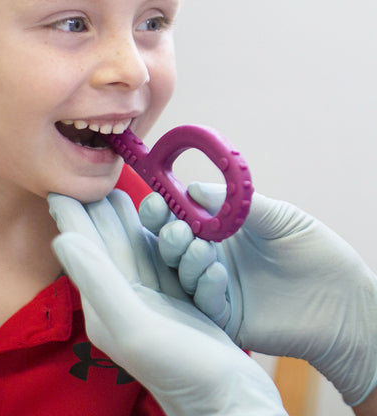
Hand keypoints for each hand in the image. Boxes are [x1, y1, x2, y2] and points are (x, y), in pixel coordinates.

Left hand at [48, 190, 285, 415]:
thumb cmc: (179, 370)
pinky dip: (153, 232)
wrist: (227, 401)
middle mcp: (122, 296)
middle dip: (96, 208)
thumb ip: (97, 280)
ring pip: (132, 244)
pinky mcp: (175, 298)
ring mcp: (148, 296)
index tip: (56, 185)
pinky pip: (159, 255)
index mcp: (104, 301)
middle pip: (106, 241)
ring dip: (123, 216)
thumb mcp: (133, 326)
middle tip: (84, 176)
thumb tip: (62, 238)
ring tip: (113, 188)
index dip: (70, 215)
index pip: (83, 248)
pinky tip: (152, 216)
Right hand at [140, 183, 376, 406]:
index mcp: (218, 229)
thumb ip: (235, 203)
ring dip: (185, 258)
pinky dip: (203, 286)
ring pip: (180, 273)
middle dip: (167, 234)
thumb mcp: (278, 216)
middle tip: (179, 229)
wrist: (345, 301)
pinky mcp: (226, 317)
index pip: (178, 215)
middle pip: (169, 244)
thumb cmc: (315, 251)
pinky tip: (218, 275)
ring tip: (204, 250)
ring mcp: (216, 287)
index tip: (159, 201)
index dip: (163, 208)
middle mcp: (211, 256)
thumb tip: (193, 189)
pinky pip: (202, 302)